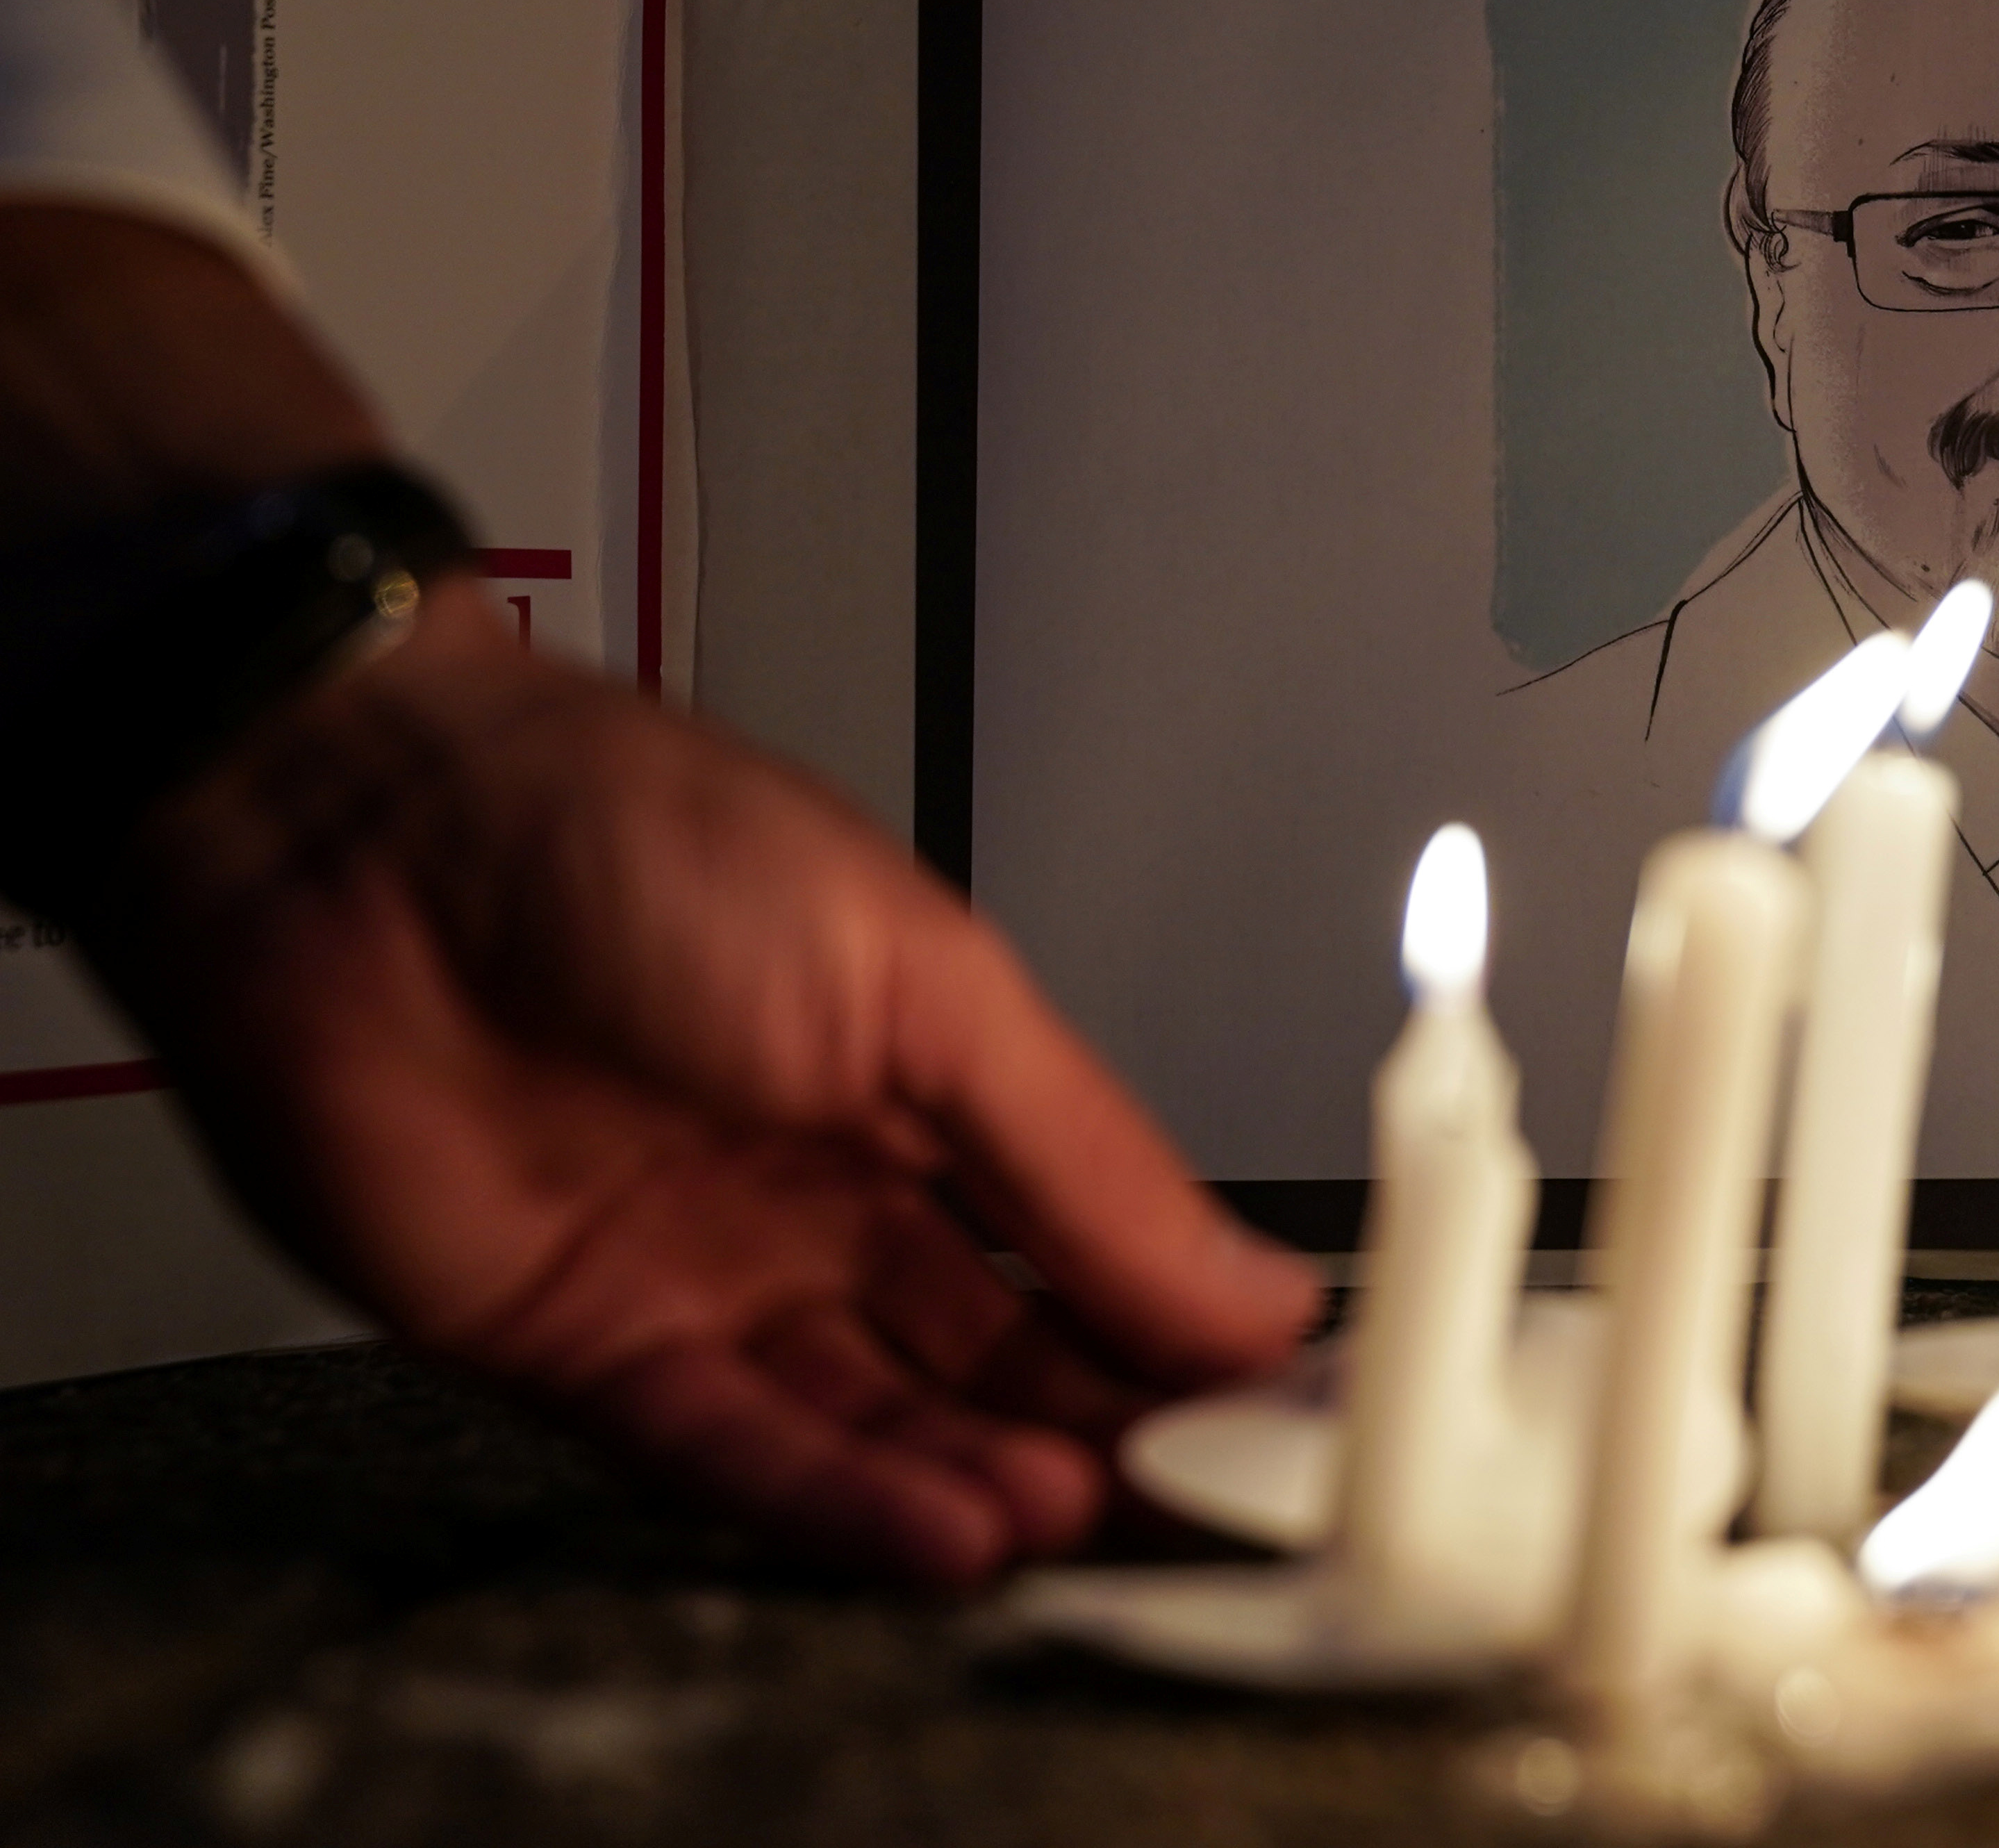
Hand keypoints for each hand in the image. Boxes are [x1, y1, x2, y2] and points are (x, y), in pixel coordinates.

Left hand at [88, 596, 1318, 1586]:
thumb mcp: (928, 981)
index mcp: (926, 1080)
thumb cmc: (620, 827)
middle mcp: (823, 1189)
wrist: (360, 835)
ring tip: (1074, 1522)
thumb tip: (1239, 1274)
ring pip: (875, 1423)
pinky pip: (730, 1453)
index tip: (1278, 1402)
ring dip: (979, 1482)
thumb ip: (1087, 1160)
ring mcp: (705, 1275)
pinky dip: (839, 1501)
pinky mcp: (581, 1348)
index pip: (1091, 1245)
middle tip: (1201, 1495)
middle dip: (1101, 1432)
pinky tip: (939, 1532)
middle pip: (994, 1355)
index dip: (1183, 1327)